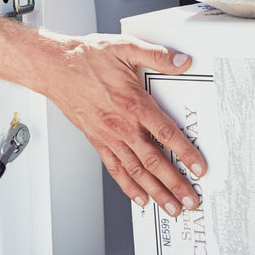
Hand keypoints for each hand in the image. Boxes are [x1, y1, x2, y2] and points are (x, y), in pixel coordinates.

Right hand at [45, 32, 204, 214]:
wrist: (55, 67)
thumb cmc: (87, 57)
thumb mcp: (125, 47)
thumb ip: (156, 55)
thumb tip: (182, 62)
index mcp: (133, 103)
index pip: (166, 134)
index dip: (185, 153)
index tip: (199, 168)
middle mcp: (122, 125)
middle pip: (154, 160)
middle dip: (175, 183)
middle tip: (191, 200)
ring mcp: (109, 136)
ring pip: (136, 170)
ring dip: (156, 191)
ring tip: (171, 207)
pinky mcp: (97, 140)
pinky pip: (115, 168)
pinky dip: (128, 186)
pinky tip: (140, 197)